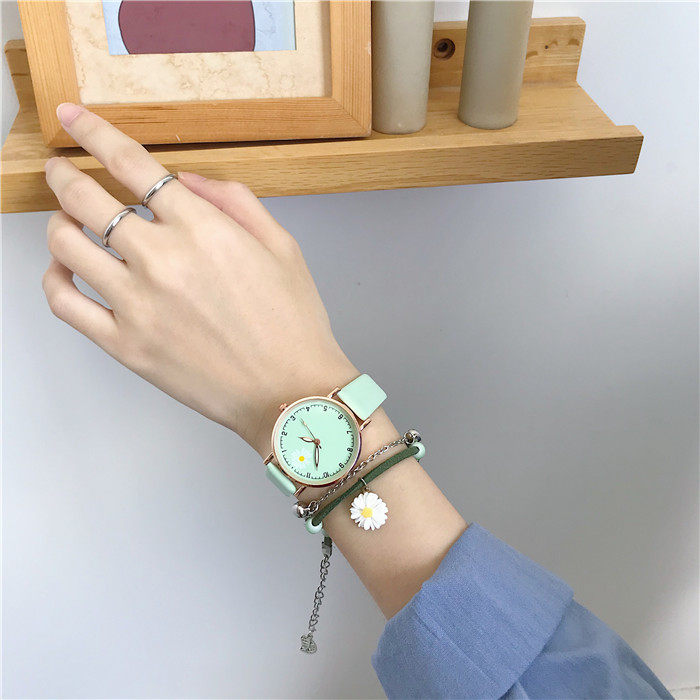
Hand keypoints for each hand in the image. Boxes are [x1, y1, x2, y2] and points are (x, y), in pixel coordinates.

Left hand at [42, 103, 356, 456]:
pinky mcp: (125, 345)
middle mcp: (162, 259)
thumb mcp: (283, 246)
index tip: (73, 120)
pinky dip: (53, 278)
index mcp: (203, 228)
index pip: (131, 164)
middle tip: (60, 170)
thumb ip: (234, 200)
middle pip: (85, 198)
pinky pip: (65, 304)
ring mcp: (137, 304)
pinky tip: (63, 269)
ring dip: (58, 221)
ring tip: (67, 220)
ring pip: (66, 245)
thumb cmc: (292, 323)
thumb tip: (186, 180)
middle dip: (64, 175)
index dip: (94, 133)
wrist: (290, 392)